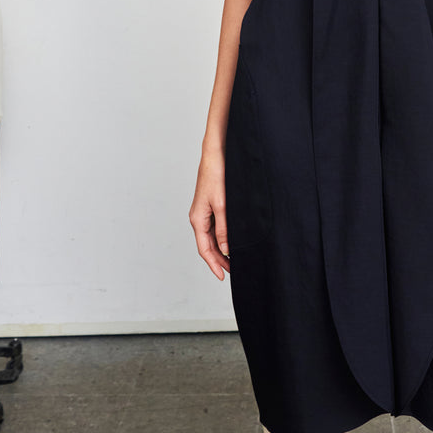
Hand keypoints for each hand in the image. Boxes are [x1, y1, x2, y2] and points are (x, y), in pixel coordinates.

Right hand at [189, 146, 230, 279]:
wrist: (216, 155)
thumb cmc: (216, 176)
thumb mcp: (223, 205)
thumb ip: (224, 229)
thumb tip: (225, 249)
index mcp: (198, 219)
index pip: (204, 249)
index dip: (214, 264)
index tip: (222, 276)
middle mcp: (199, 218)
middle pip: (207, 245)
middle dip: (219, 260)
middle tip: (233, 270)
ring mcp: (204, 212)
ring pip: (211, 237)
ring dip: (221, 249)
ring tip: (234, 259)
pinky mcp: (211, 205)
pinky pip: (215, 227)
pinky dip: (223, 237)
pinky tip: (232, 240)